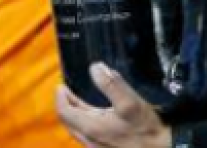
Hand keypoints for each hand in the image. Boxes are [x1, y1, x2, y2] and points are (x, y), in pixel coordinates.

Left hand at [55, 63, 170, 147]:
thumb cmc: (146, 129)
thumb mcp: (130, 102)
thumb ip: (111, 84)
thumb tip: (95, 68)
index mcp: (92, 128)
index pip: (65, 112)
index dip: (60, 98)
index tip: (61, 86)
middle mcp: (90, 140)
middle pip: (69, 122)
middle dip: (65, 105)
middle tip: (66, 92)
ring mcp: (97, 147)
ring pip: (78, 130)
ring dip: (74, 114)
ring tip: (77, 101)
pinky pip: (88, 135)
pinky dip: (84, 122)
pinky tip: (94, 117)